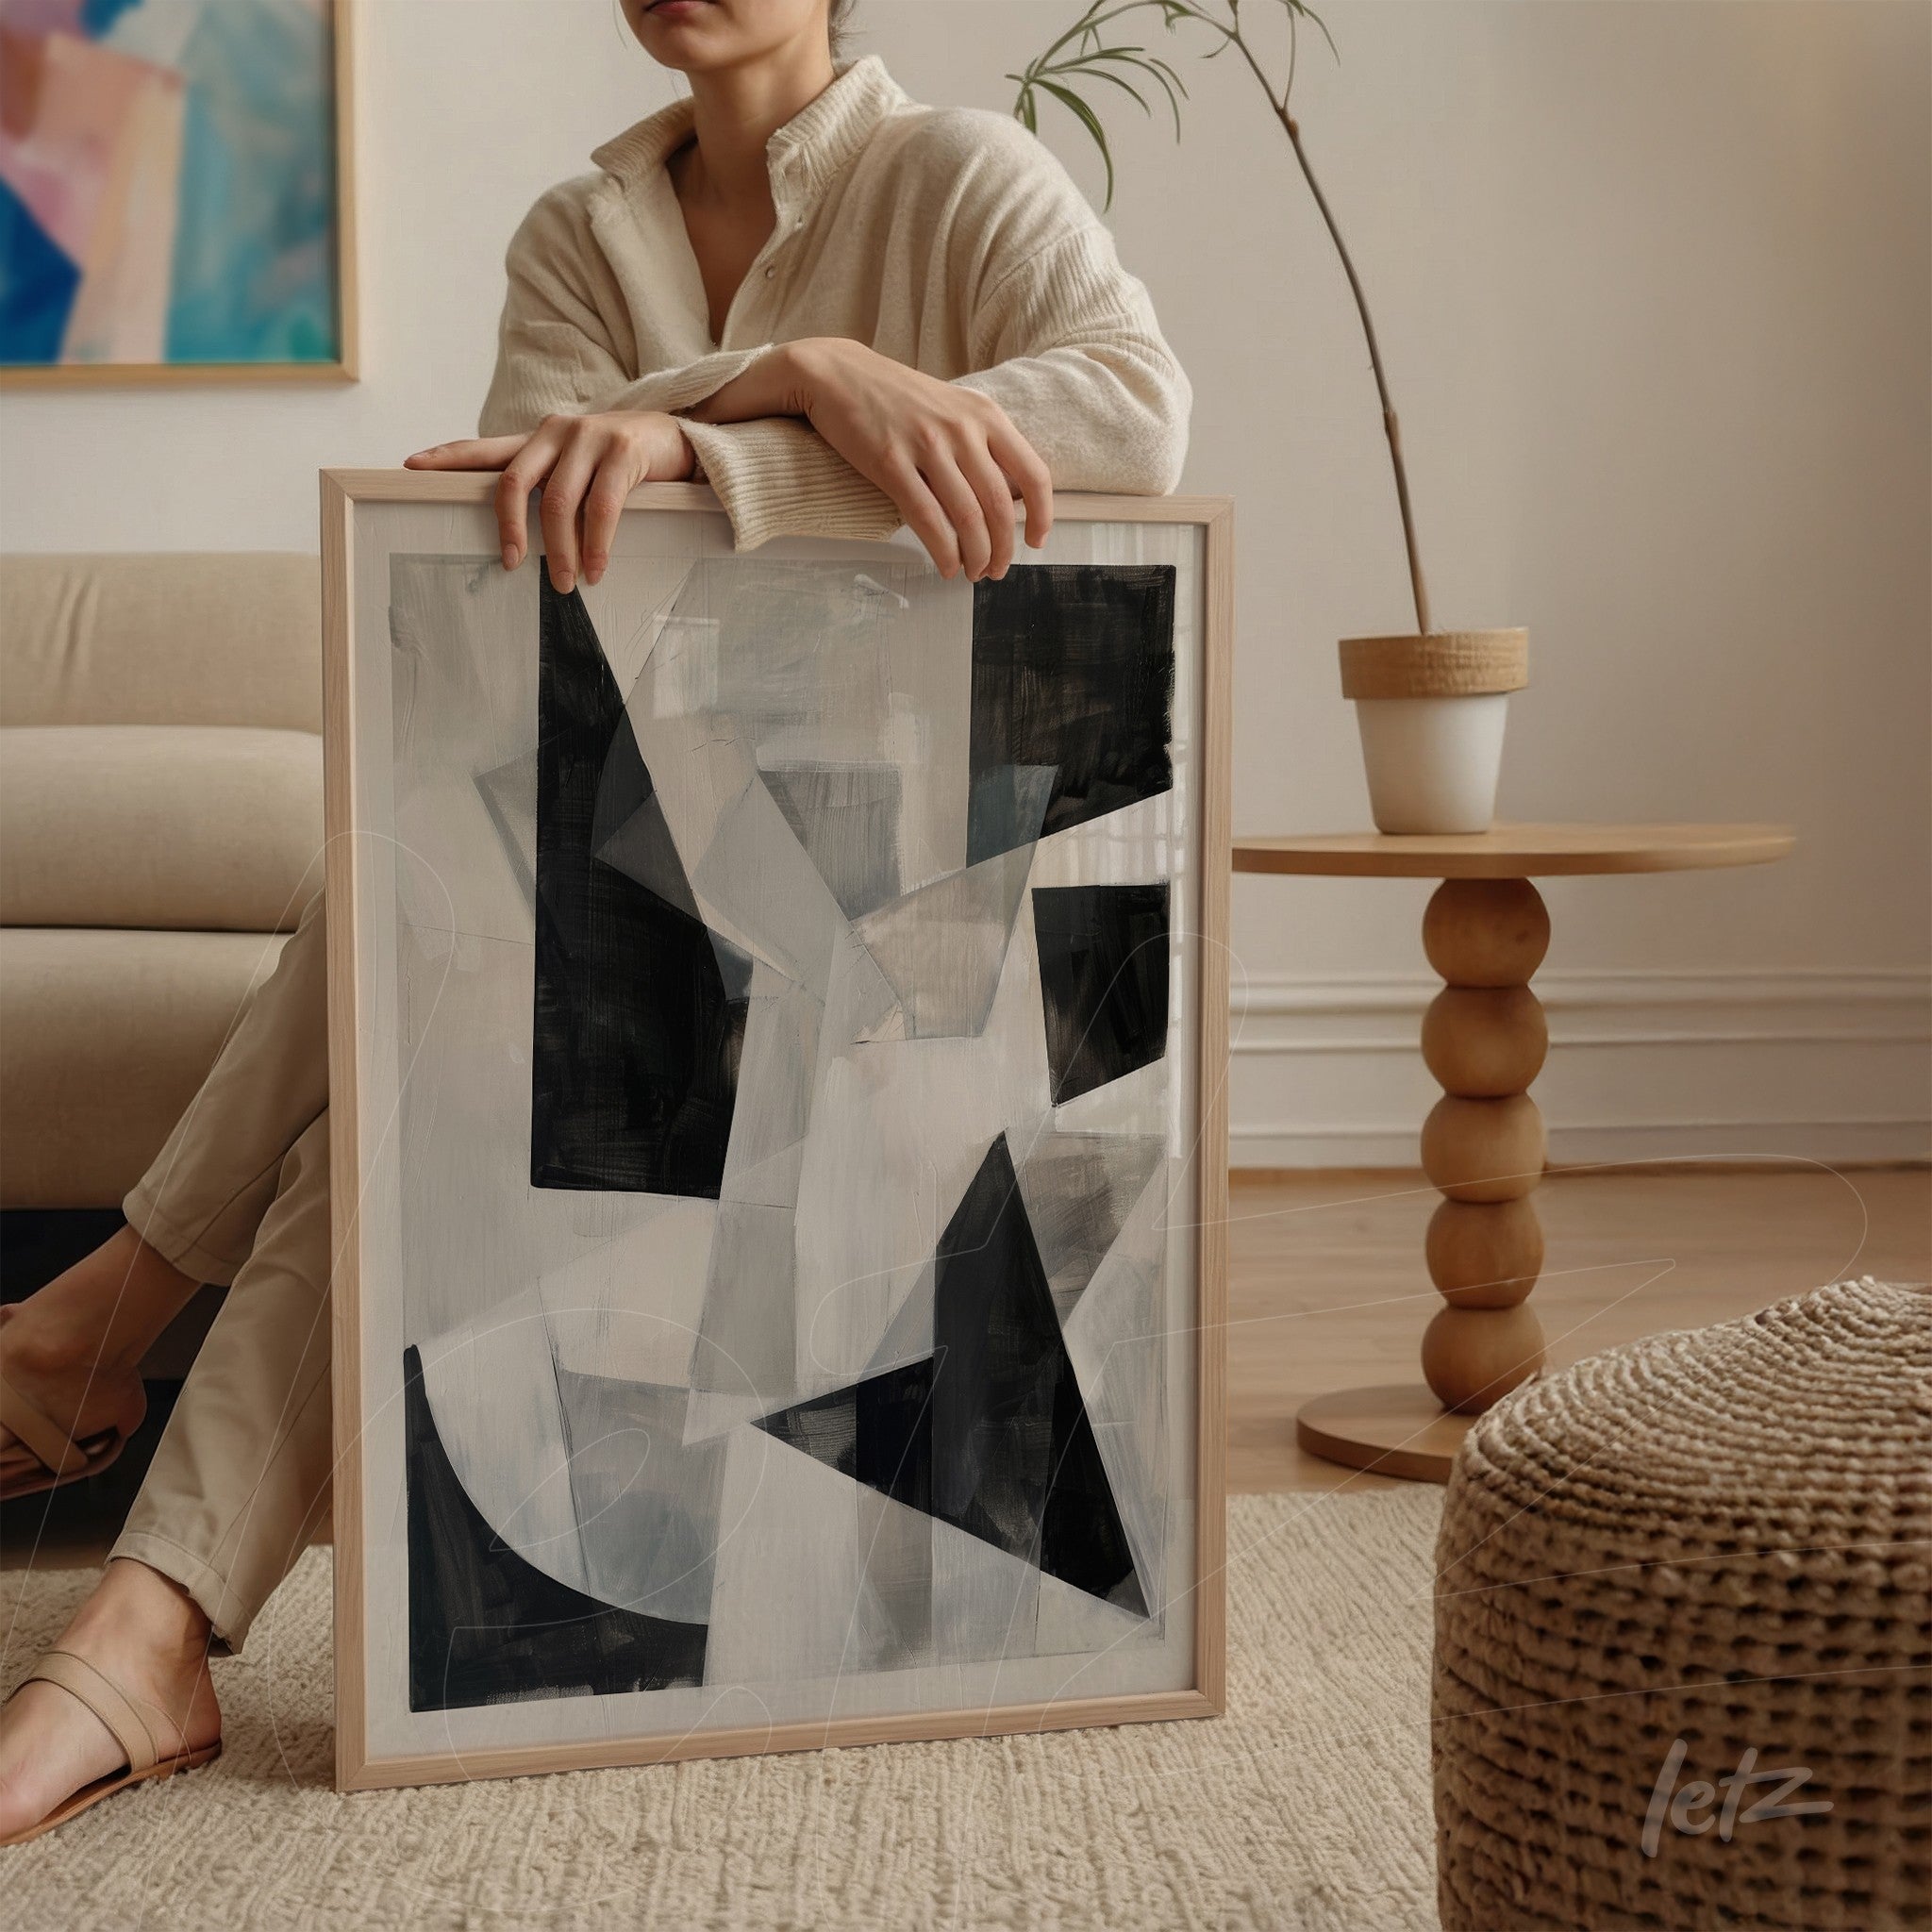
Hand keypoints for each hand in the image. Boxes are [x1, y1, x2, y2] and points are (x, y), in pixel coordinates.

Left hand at [403, 410, 695, 591]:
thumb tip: (521, 538)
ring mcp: (589, 437)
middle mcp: (557, 432)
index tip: (410, 466)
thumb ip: (551, 488)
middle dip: (509, 527)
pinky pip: (601, 506)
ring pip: (557, 501)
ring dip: (559, 549)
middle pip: (514, 481)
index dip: (447, 457)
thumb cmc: (625, 464)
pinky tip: (595, 569)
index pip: (486, 449)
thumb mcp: (581, 470)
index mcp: (541, 439)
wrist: (678, 439)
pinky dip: (596, 544)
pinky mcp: (622, 452)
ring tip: (564, 582)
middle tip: (510, 564)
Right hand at [689, 338, 1052, 580]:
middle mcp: (961, 429)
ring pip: (967, 517)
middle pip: (1000, 506)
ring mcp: (926, 445)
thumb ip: (980, 443)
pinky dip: (943, 551)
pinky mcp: (890, 462)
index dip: (1042, 516)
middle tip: (996, 570)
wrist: (836, 373)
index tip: (1036, 542)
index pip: (1032, 473)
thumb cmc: (896, 398)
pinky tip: (945, 566)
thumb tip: (1005, 496)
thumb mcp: (951, 407)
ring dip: (975, 556)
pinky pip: (927, 519)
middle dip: (1003, 549)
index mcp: (984, 415)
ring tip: (972, 573)